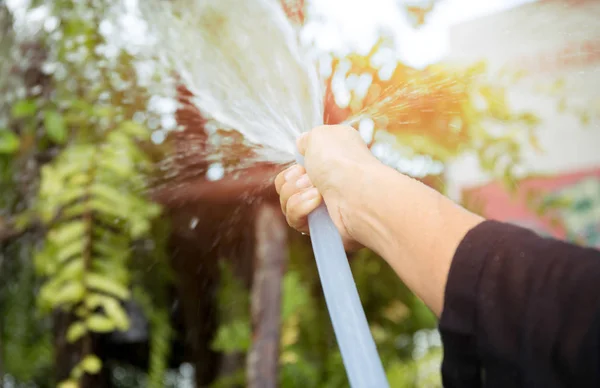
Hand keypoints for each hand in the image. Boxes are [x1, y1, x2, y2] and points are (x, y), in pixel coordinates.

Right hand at [274, 125, 379, 250]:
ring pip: (286, 202)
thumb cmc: (341, 162)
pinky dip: (300, 208)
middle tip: (309, 178)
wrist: (357, 194)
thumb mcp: (319, 136)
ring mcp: (322, 206)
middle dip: (292, 179)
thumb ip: (306, 139)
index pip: (297, 166)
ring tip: (317, 192)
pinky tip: (316, 203)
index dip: (294, 166)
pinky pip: (294, 218)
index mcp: (329, 162)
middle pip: (286, 184)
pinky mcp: (318, 227)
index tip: (301, 164)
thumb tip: (301, 145)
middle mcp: (326, 183)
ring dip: (295, 193)